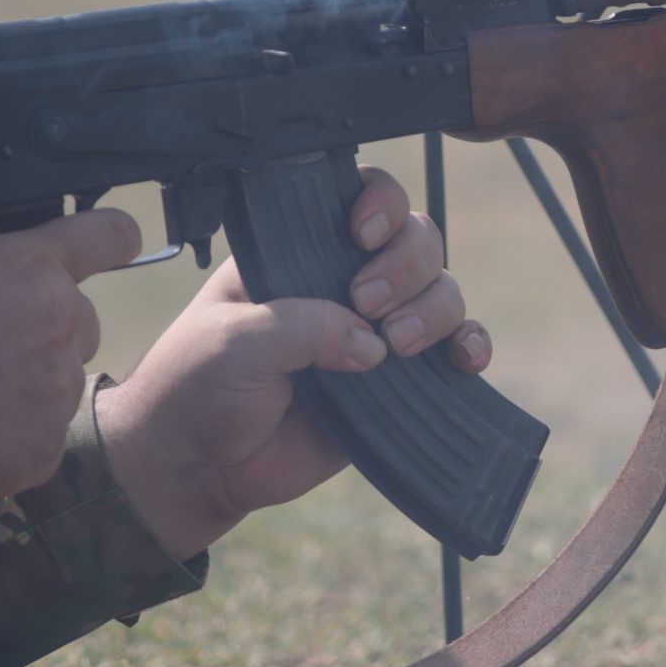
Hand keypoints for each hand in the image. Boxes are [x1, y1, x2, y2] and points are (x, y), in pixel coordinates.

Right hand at [0, 209, 142, 502]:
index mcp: (33, 266)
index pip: (106, 235)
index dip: (115, 237)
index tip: (122, 240)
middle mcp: (61, 321)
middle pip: (80, 321)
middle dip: (48, 331)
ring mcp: (60, 387)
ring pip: (60, 381)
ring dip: (27, 386)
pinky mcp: (48, 445)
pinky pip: (41, 435)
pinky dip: (12, 436)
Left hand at [97, 168, 490, 558]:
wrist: (195, 467)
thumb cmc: (199, 387)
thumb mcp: (239, 339)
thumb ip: (308, 327)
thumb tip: (376, 346)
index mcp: (298, 250)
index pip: (360, 199)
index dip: (379, 203)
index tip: (363, 233)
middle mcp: (342, 281)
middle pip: (416, 240)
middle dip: (406, 264)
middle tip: (366, 303)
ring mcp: (372, 333)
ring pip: (440, 292)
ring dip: (435, 309)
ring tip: (397, 346)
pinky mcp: (393, 386)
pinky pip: (451, 354)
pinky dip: (470, 348)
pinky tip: (464, 359)